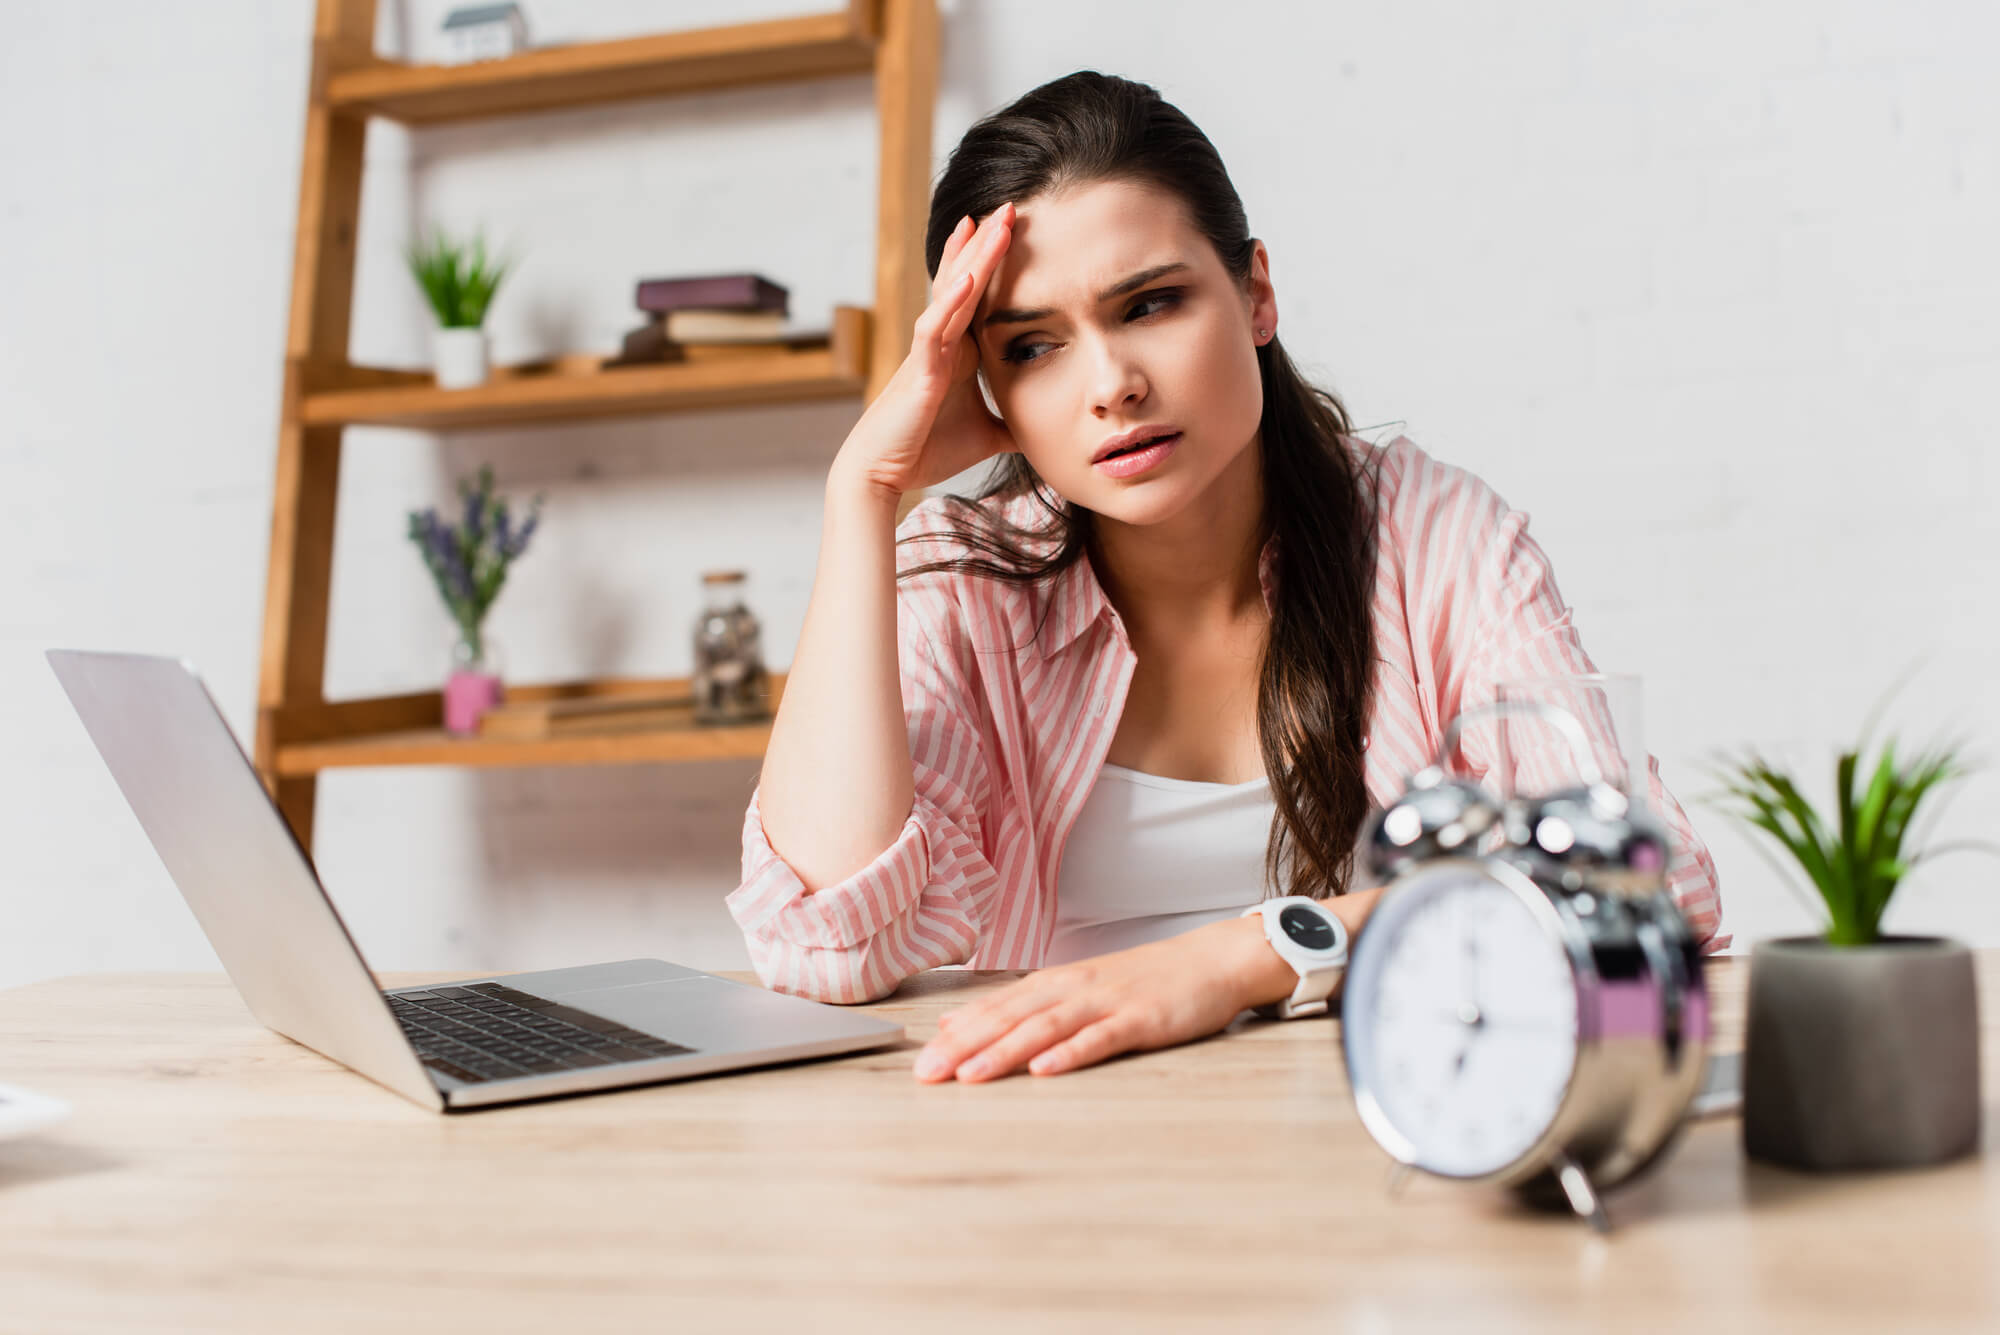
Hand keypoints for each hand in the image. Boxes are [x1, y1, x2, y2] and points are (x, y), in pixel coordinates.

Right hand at [831, 203, 1020, 502]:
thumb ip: (1012, 423)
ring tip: (991, 221)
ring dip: (973, 257)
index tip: (1013, 229)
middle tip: (1009, 205)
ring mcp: (927, 353)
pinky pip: (933, 329)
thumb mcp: (986, 435)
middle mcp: (941, 343)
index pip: (978, 297)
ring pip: (952, 294)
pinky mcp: (918, 372)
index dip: (992, 262)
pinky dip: (950, 302)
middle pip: (965, 281)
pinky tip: (968, 276)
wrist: (884, 475)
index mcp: (956, 352)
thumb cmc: (926, 451)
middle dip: (986, 243)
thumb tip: (1046, 426)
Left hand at [911, 917, 1279, 1082]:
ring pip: (1046, 1027)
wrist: (1212, 959)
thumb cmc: (1144, 979)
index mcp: (1056, 983)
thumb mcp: (1077, 987)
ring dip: (1005, 1051)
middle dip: (965, 1046)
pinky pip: (1101, 1038)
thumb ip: (1022, 1006)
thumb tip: (958, 1023)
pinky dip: (1071, 1053)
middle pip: (1011, 1017)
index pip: (995, 1008)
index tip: (920, 1062)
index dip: (956, 1034)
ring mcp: (1108, 1002)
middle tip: (927, 1074)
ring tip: (971, 1075)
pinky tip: (1046, 1069)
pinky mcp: (1142, 1019)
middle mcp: (1074, 988)